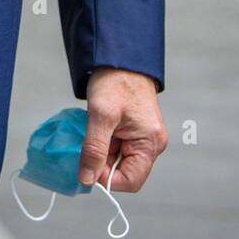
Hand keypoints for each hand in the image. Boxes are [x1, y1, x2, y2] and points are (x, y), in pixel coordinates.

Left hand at [79, 67, 166, 191]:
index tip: (88, 162)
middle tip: (88, 142)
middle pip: (124, 171)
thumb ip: (94, 149)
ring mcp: (143, 137)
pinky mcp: (134, 130)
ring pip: (117, 159)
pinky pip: (117, 146)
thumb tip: (87, 178)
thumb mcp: (101, 115)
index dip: (107, 178)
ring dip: (101, 150)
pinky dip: (103, 141)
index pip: (131, 181)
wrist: (120, 56)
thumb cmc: (116, 81)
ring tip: (93, 128)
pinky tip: (97, 125)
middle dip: (102, 161)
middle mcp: (151, 144)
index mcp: (150, 143)